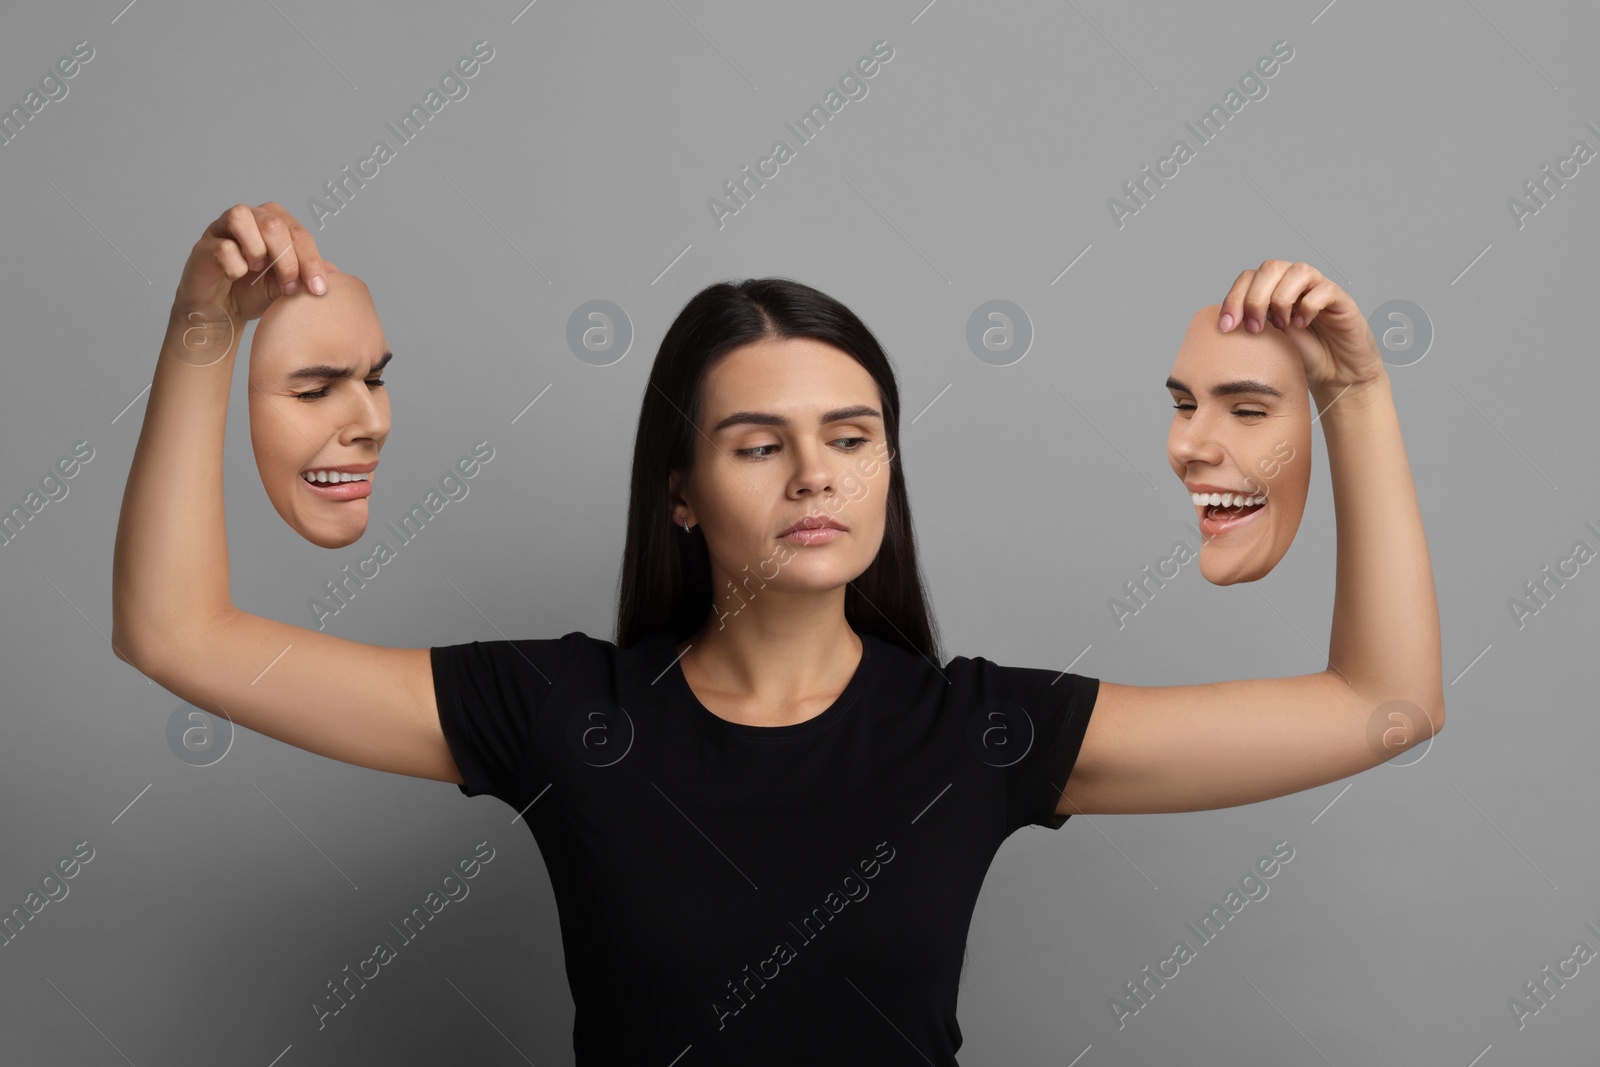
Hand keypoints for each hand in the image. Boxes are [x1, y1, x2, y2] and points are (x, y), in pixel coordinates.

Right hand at [172, 202, 332, 325]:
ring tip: (257, 270)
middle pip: (273, 223)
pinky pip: (222, 246)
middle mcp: (249, 217)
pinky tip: (235, 276)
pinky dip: (234, 265)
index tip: (318, 289)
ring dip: (256, 249)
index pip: (298, 232)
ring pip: (241, 217)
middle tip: (289, 288)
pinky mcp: (203, 245)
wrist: (222, 312)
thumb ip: (308, 276)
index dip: (311, 261)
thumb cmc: (254, 293)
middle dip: (287, 259)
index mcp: (274, 222)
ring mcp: (222, 228)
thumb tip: (335, 271)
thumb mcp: (288, 286)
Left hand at [1216, 261, 1386, 402]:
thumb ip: (1246, 326)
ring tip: (1281, 326)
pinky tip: (1302, 325)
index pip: (1248, 278)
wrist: (1334, 373)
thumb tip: (1219, 325)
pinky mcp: (1340, 299)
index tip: (1225, 328)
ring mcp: (1318, 287)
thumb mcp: (1264, 342)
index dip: (1233, 299)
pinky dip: (1309, 306)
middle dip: (1255, 298)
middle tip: (1254, 329)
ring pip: (1297, 271)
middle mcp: (1294, 282)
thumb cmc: (1300, 356)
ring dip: (1282, 299)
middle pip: (1270, 268)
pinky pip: (1323, 289)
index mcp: (1272, 289)